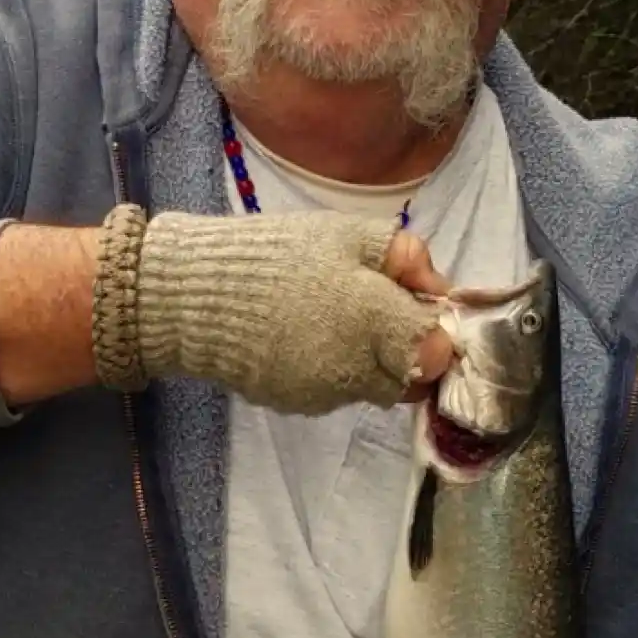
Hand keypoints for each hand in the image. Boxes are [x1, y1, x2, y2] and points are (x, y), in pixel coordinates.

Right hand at [93, 206, 456, 416]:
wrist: (196, 295)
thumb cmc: (274, 252)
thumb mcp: (343, 231)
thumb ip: (402, 257)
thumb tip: (442, 289)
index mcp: (374, 317)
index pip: (435, 349)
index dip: (434, 328)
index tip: (418, 305)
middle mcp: (358, 367)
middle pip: (409, 376)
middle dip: (404, 348)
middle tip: (376, 309)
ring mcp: (328, 393)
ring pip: (373, 387)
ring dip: (369, 361)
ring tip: (331, 317)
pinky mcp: (299, 405)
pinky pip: (335, 392)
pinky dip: (332, 370)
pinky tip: (304, 338)